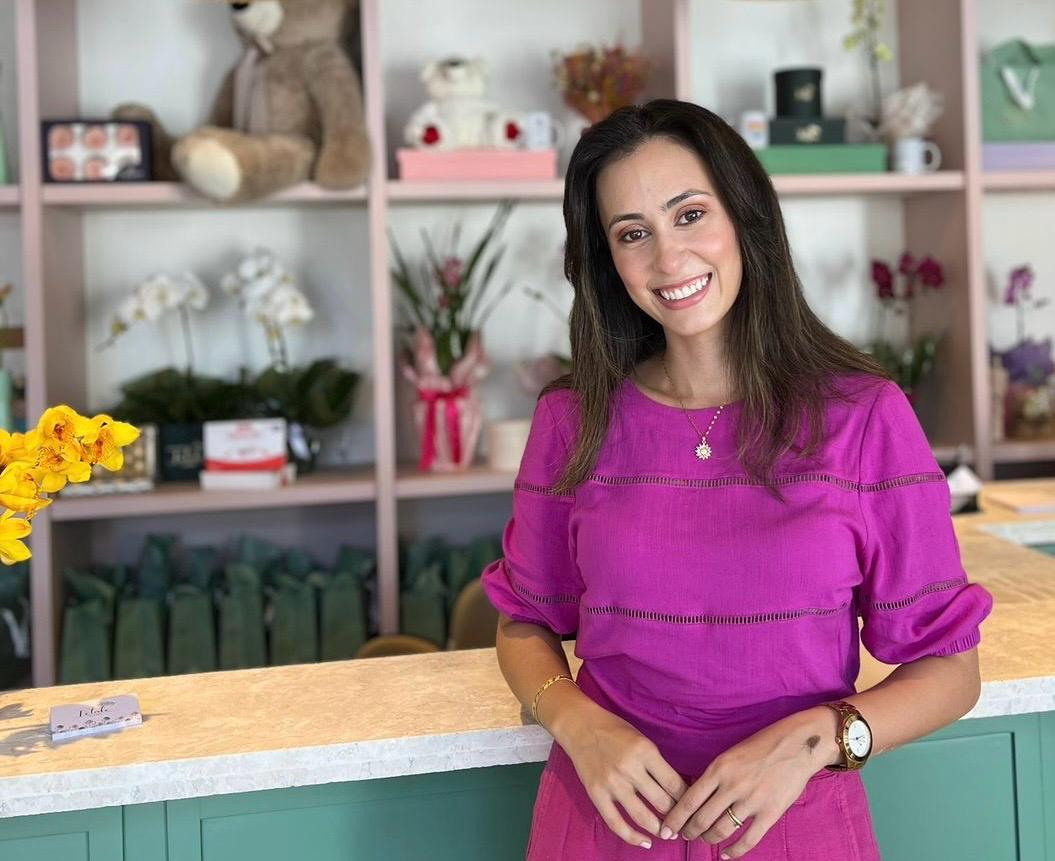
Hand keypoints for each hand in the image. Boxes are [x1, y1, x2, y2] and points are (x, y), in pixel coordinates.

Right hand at [560, 699, 690, 848]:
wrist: (580, 726)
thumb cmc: (614, 730)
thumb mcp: (642, 739)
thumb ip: (656, 763)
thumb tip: (676, 790)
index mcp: (645, 751)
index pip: (674, 784)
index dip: (686, 800)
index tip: (691, 807)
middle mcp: (630, 769)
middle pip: (662, 803)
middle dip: (676, 817)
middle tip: (681, 823)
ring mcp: (612, 783)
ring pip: (643, 817)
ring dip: (659, 830)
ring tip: (667, 834)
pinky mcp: (597, 794)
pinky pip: (616, 823)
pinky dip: (633, 838)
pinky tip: (646, 842)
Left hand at [660, 708, 837, 857]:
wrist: (797, 744)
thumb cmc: (761, 745)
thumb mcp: (730, 754)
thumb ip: (714, 776)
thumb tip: (696, 797)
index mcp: (718, 769)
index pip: (689, 800)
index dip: (675, 819)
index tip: (666, 830)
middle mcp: (732, 786)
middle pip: (701, 819)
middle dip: (688, 832)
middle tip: (683, 837)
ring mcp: (752, 801)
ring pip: (721, 831)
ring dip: (708, 840)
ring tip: (704, 840)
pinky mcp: (770, 813)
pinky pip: (748, 840)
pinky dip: (734, 851)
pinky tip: (725, 854)